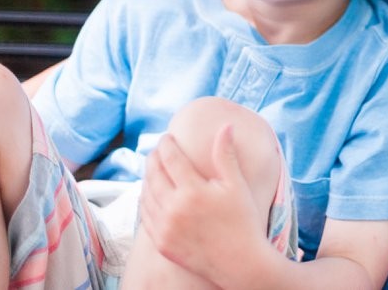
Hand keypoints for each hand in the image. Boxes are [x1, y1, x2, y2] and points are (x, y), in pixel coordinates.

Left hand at [139, 125, 269, 282]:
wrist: (240, 262)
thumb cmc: (242, 221)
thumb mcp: (236, 185)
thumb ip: (226, 154)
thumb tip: (225, 126)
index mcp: (193, 191)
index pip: (171, 158)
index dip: (167, 144)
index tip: (167, 137)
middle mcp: (173, 208)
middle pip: (154, 174)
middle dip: (153, 157)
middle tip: (158, 149)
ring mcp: (164, 227)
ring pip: (145, 194)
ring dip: (147, 177)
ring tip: (154, 168)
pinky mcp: (161, 243)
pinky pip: (145, 215)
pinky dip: (145, 200)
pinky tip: (151, 194)